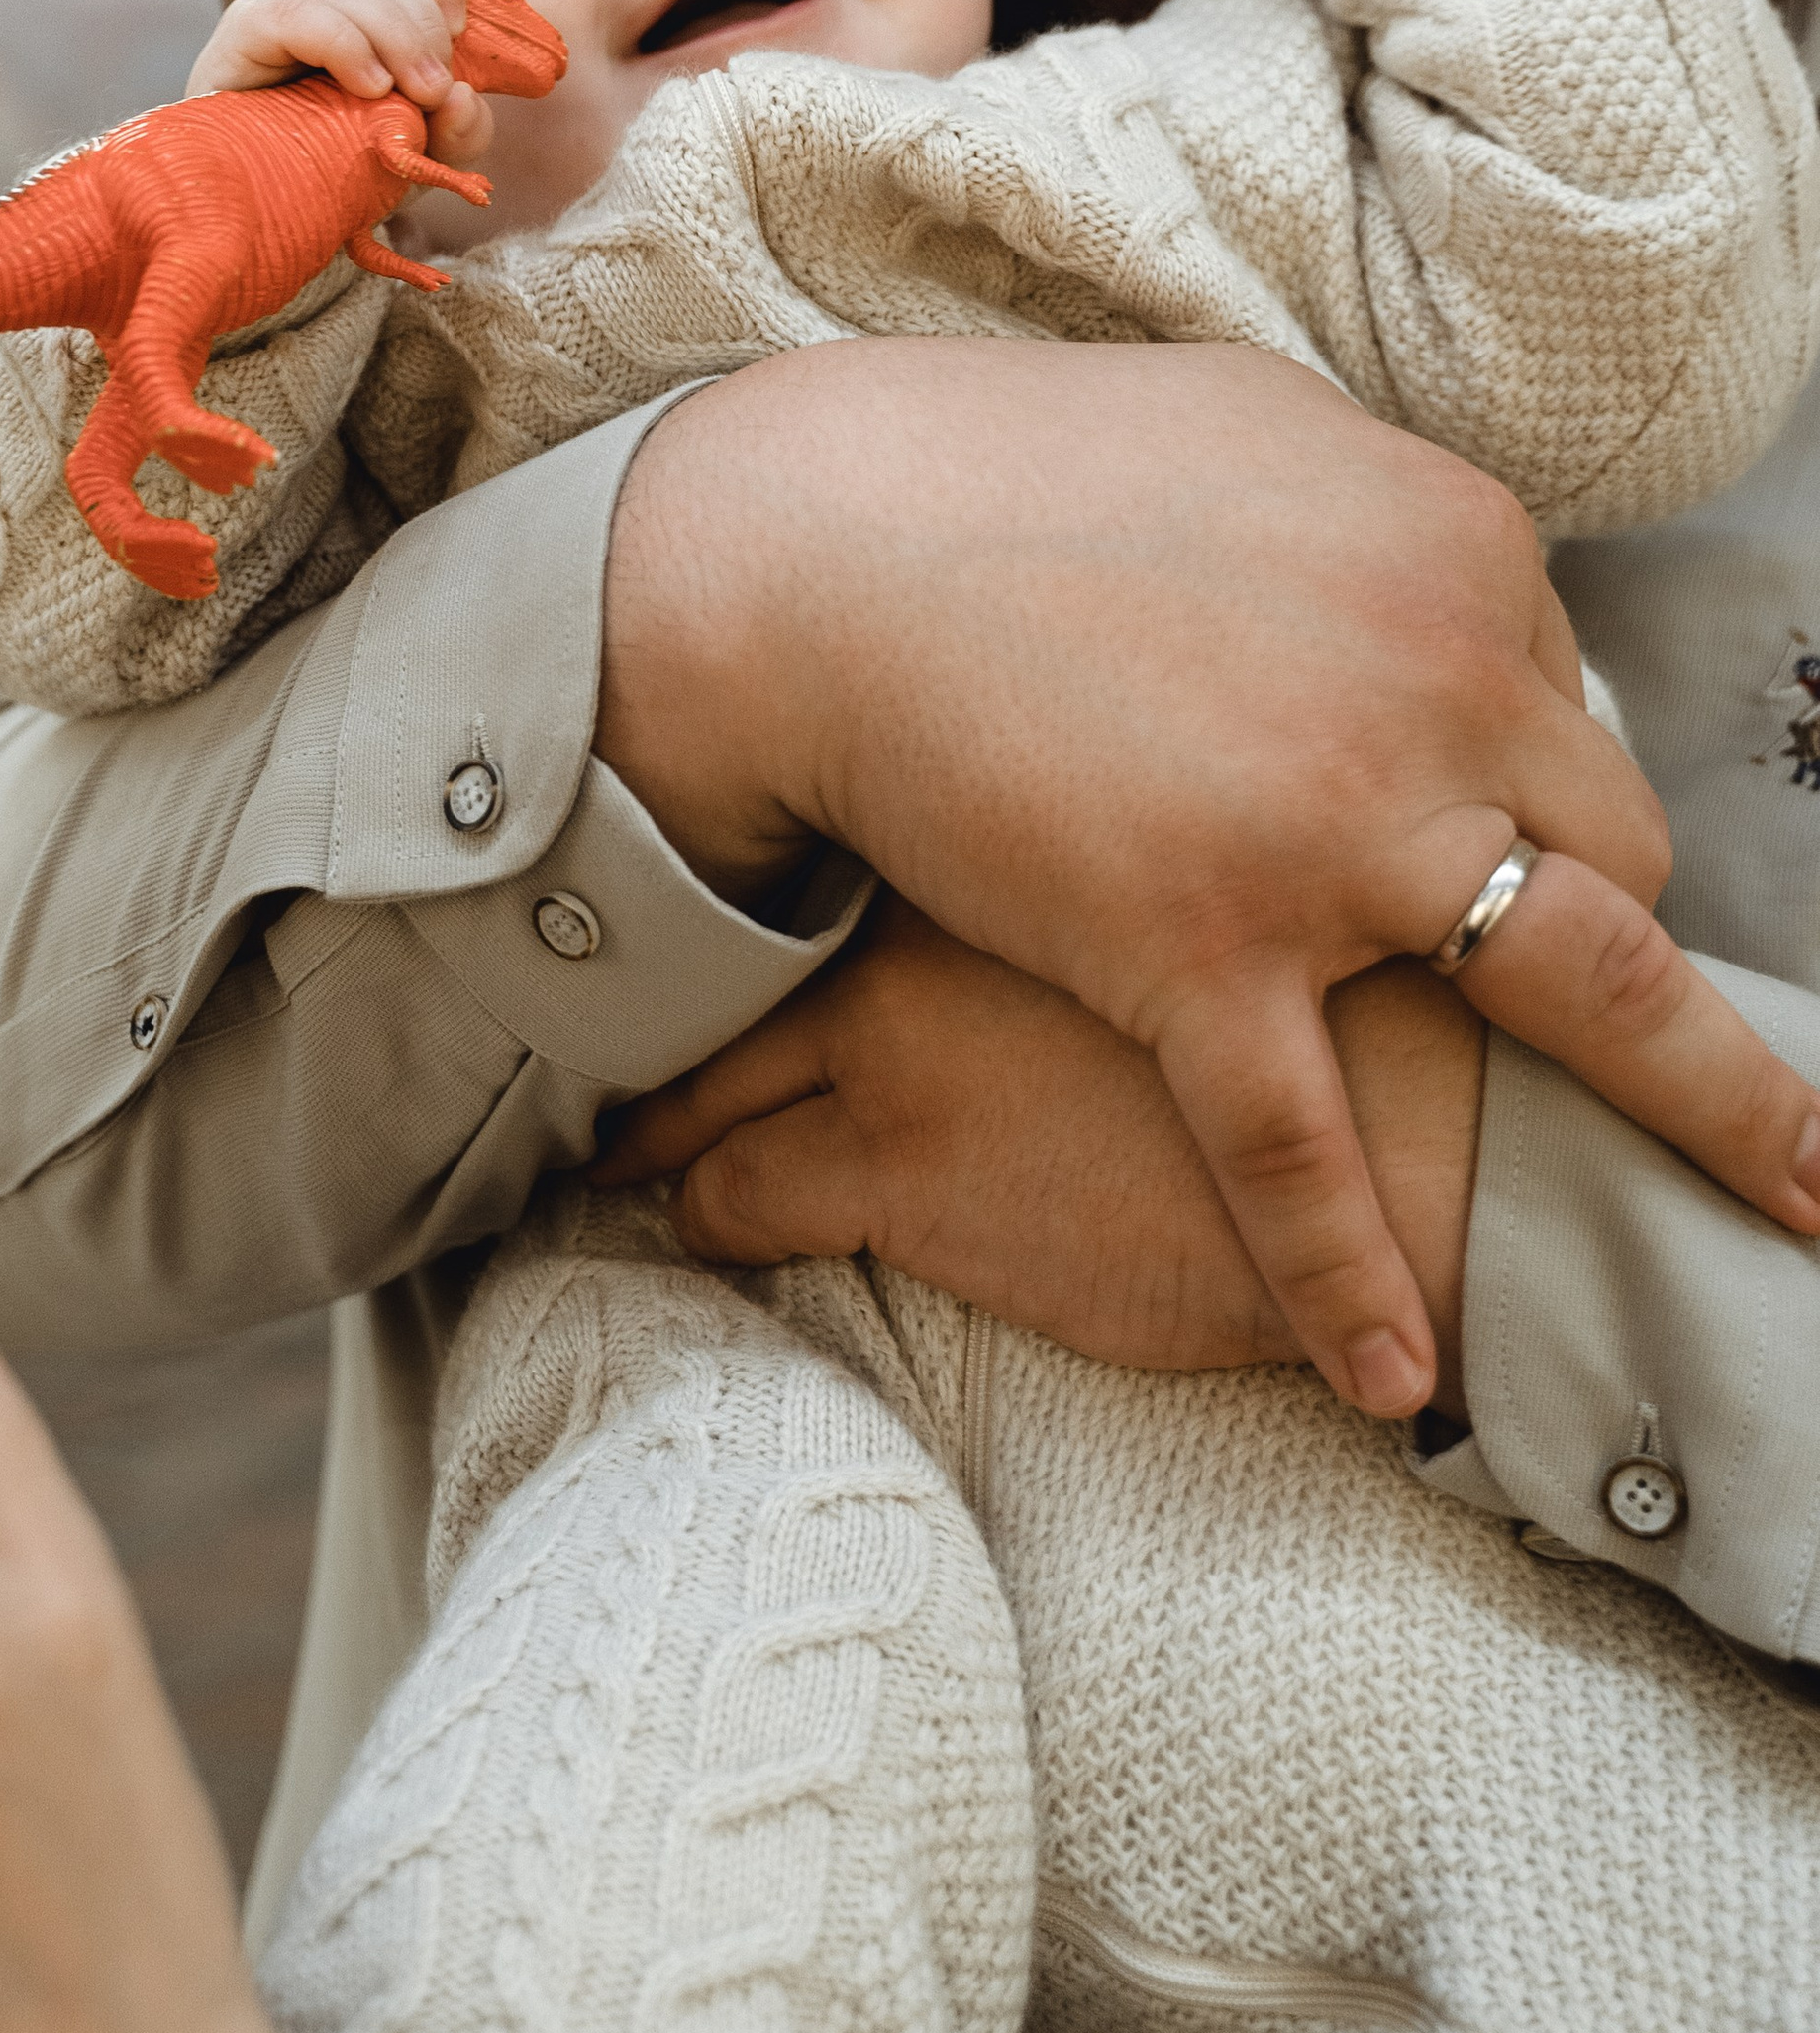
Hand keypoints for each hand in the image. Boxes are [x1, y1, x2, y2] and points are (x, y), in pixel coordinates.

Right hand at [187, 0, 491, 170]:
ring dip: (394, 38)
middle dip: (422, 28)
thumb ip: (458, 132)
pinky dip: (344, 44)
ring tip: (412, 97)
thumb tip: (464, 96)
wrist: (263, 211)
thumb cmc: (340, 174)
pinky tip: (369, 87)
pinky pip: (296, 13)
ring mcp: (279, 6)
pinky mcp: (243, 31)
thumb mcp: (418, 156)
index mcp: (362, 4)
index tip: (459, 32)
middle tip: (434, 91)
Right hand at [598, 340, 1819, 1417]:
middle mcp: (1437, 686)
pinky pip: (1304, 1150)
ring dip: (1717, 1108)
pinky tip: (1402, 1376)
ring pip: (1591, 995)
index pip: (1561, 709)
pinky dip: (1355, 1276)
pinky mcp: (1201, 951)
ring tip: (1796, 1211)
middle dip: (1620, 930)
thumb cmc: (1009, 475)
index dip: (1526, 787)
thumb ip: (1365, 515)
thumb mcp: (1246, 432)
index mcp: (1454, 556)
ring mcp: (1333, 830)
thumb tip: (1441, 563)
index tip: (1496, 837)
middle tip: (1624, 1015)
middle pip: (1618, 845)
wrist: (818, 547)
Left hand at [599, 901, 1483, 1413]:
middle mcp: (935, 912)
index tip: (706, 862)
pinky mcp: (899, 1175)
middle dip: (659, 972)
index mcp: (1015, 827)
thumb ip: (1172, 840)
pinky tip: (659, 1216)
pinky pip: (730, 1192)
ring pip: (707, 1069)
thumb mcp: (1277, 869)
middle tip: (582, 979)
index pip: (834, 823)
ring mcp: (899, 1042)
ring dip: (650, 1109)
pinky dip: (686, 1205)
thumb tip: (1132, 817)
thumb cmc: (1401, 1010)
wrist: (1449, 1141)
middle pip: (733, 938)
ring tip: (598, 1130)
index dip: (767, 852)